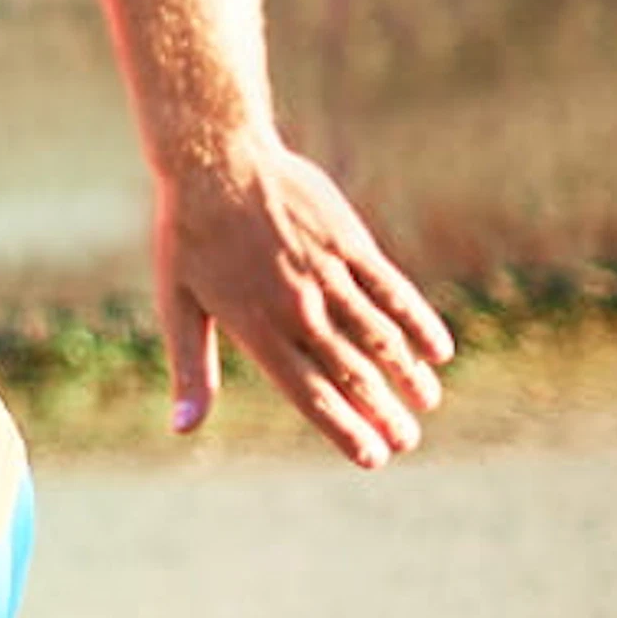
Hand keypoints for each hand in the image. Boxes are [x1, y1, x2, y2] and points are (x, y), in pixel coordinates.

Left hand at [152, 138, 452, 468]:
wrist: (216, 158)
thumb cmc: (188, 235)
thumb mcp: (177, 305)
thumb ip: (192, 369)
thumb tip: (183, 428)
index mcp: (258, 329)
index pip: (312, 396)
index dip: (346, 431)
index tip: (373, 458)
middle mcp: (300, 309)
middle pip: (353, 373)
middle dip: (384, 413)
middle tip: (407, 441)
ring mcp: (328, 274)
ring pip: (380, 337)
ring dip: (408, 374)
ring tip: (427, 402)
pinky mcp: (349, 242)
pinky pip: (393, 289)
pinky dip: (418, 321)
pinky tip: (439, 348)